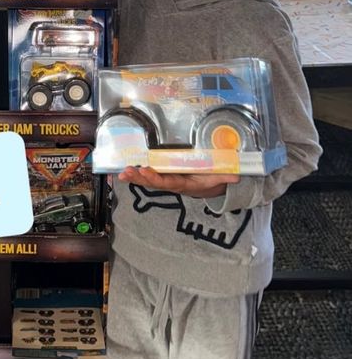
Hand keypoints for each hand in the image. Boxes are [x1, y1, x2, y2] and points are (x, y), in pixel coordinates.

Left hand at [118, 165, 238, 198]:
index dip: (156, 178)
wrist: (212, 187)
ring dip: (135, 177)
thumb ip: (226, 177)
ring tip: (122, 173)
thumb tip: (236, 176)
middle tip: (127, 173)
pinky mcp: (166, 176)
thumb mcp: (221, 179)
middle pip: (154, 182)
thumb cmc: (214, 180)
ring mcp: (168, 180)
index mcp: (185, 184)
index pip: (169, 182)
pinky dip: (138, 173)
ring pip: (149, 180)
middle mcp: (174, 184)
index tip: (146, 171)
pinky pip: (150, 175)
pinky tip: (126, 171)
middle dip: (140, 178)